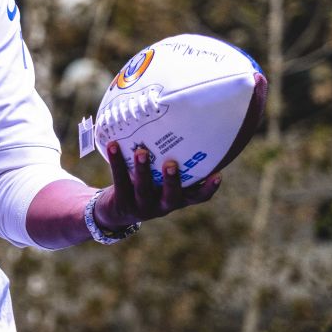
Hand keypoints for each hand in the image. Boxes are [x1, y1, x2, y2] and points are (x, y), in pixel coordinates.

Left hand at [93, 142, 221, 230]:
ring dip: (142, 170)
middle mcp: (162, 205)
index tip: (218, 175)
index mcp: (176, 198)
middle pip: (171, 196)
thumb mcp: (159, 178)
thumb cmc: (144, 185)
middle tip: (171, 163)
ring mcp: (142, 206)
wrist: (116, 211)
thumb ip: (168, 160)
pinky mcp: (122, 203)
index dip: (208, 188)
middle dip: (172, 180)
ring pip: (143, 189)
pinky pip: (119, 181)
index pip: (197, 197)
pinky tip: (113, 145)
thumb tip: (177, 119)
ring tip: (141, 151)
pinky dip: (117, 162)